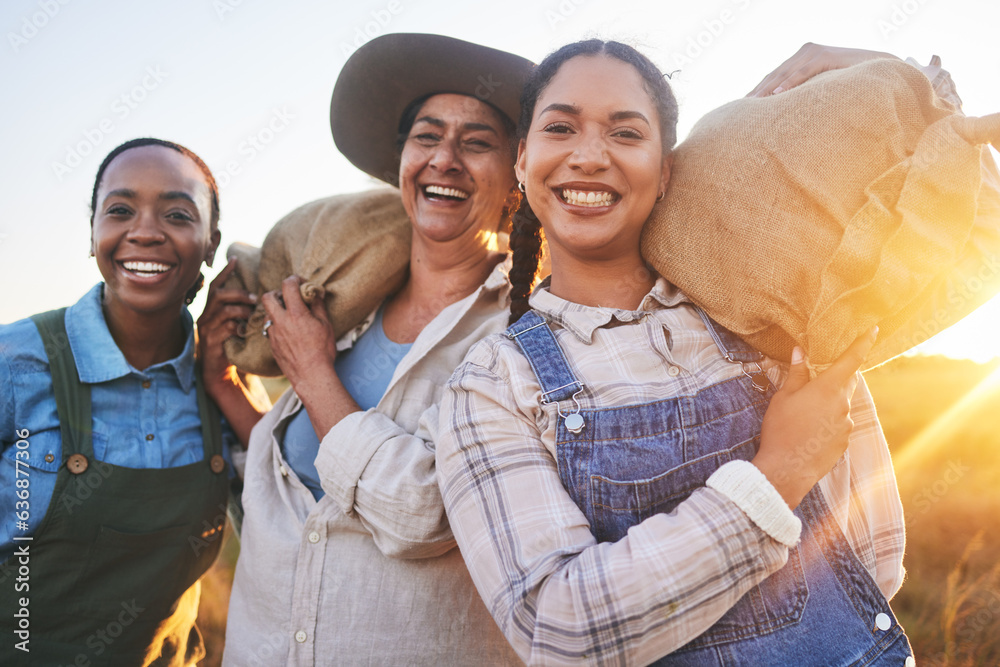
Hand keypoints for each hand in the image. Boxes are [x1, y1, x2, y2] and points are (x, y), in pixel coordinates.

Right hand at [197, 257, 256, 392]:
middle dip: (238, 293)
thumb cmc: (230, 342)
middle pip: (218, 295)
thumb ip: (239, 308)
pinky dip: (239, 327)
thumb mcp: (234, 322)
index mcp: (210, 308)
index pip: (215, 285)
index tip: (235, 258)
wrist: (218, 369)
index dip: (224, 271)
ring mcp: (207, 329)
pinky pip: (226, 328)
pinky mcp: (212, 341)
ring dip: (242, 311)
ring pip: (224, 311)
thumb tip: (258, 294)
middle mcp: (205, 316)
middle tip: (254, 298)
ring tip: (253, 315)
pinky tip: (246, 331)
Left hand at [260, 275, 337, 389]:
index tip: (300, 283)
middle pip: (267, 297)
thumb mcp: (325, 325)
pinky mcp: (272, 345)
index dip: (294, 279)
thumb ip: (318, 306)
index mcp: (296, 314)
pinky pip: (269, 329)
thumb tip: (316, 292)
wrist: (311, 376)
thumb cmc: (322, 351)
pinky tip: (288, 331)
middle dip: (276, 292)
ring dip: (275, 310)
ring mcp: (273, 334)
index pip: (288, 286)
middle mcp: (281, 322)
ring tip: (289, 315)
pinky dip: (276, 325)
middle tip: (288, 297)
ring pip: (267, 313)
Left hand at [747, 43, 897, 96]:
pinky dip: (790, 83)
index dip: (758, 92)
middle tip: (740, 110)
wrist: (880, 68)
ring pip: (785, 74)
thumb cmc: (850, 84)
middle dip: (757, 93)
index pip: (773, 78)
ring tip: (753, 105)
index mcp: (800, 59)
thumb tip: (786, 118)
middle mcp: (804, 52)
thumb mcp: (821, 88)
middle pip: (774, 75)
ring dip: (768, 90)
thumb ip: (805, 94)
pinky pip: (803, 72)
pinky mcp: (825, 55)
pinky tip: (777, 96)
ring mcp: (813, 52)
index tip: (741, 109)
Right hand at [752, 327, 878, 508]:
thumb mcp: (783, 397)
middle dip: (834, 379)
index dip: (863, 343)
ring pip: (840, 405)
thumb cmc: (781, 429)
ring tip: (803, 416)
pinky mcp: (844, 442)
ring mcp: (846, 425)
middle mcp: (843, 404)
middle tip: (815, 383)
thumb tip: (799, 351)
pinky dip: (826, 423)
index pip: (851, 360)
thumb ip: (796, 373)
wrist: (786, 469)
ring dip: (827, 404)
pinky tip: (808, 432)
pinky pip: (839, 424)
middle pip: (846, 383)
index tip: (874, 329)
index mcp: (828, 388)